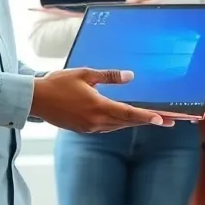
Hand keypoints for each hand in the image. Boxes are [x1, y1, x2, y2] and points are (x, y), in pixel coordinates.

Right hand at [31, 68, 172, 132]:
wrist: (36, 100)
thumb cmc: (58, 84)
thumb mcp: (85, 74)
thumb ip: (108, 76)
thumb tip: (129, 76)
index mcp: (98, 107)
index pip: (129, 113)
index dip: (148, 117)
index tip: (163, 119)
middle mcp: (96, 121)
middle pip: (128, 122)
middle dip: (149, 121)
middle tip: (169, 121)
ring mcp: (90, 128)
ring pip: (119, 126)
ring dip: (135, 123)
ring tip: (153, 119)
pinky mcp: (84, 129)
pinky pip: (107, 128)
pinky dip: (120, 123)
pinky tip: (125, 118)